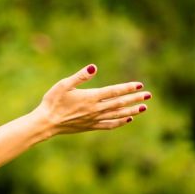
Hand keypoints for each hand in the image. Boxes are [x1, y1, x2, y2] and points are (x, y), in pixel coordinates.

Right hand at [34, 64, 150, 135]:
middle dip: (135, 98)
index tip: (140, 85)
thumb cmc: (52, 101)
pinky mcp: (90, 126)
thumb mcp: (63, 85)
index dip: (128, 88)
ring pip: (117, 114)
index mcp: (90, 97)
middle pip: (119, 103)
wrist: (46, 122)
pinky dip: (120, 122)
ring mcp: (94, 119)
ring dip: (132, 110)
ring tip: (143, 107)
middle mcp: (95, 109)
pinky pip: (109, 125)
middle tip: (148, 95)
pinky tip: (127, 119)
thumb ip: (80, 76)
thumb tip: (94, 67)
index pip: (114, 91)